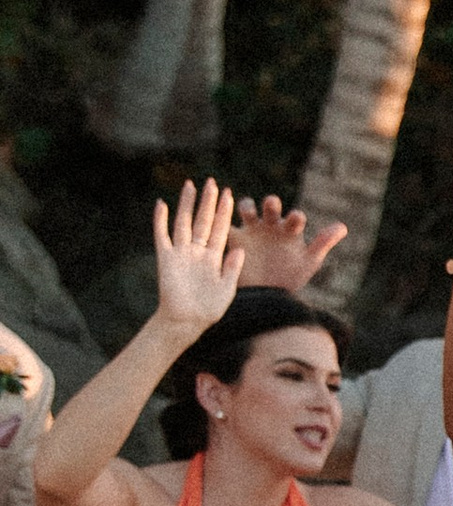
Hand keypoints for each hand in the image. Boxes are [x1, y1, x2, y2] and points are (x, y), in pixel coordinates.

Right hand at [153, 181, 243, 336]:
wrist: (186, 323)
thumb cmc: (208, 310)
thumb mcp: (227, 289)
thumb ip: (232, 269)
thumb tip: (239, 249)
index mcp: (214, 258)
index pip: (221, 229)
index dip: (225, 212)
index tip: (230, 194)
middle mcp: (197, 251)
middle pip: (203, 220)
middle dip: (208, 202)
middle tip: (212, 182)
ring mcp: (181, 253)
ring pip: (183, 222)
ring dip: (186, 204)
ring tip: (190, 185)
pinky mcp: (166, 258)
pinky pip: (162, 235)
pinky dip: (160, 220)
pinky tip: (161, 204)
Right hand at [231, 193, 348, 291]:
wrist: (263, 296)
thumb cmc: (289, 277)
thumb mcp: (308, 262)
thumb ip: (323, 243)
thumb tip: (343, 226)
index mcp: (290, 230)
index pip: (294, 218)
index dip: (295, 217)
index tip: (295, 220)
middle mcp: (271, 225)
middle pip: (270, 207)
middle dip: (271, 204)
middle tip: (271, 205)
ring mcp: (251, 229)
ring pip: (247, 209)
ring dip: (247, 206)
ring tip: (248, 211)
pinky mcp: (234, 238)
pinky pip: (226, 225)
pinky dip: (220, 219)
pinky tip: (219, 217)